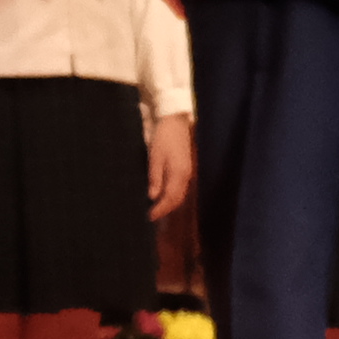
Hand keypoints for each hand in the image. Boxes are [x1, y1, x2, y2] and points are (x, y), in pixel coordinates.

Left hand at [146, 109, 195, 224]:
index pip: (171, 198)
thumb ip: (155, 178)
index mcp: (179, 173)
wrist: (175, 121)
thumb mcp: (155, 156)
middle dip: (165, 209)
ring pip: (180, 194)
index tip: (149, 217)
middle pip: (177, 199)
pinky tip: (164, 195)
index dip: (160, 209)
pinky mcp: (187, 168)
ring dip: (169, 203)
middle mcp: (187, 176)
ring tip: (156, 209)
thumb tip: (153, 197)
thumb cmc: (163, 137)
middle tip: (151, 216)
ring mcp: (189, 172)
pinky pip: (181, 187)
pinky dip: (173, 195)